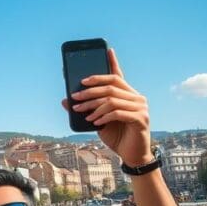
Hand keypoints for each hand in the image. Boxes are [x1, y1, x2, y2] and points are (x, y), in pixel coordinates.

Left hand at [64, 48, 152, 166]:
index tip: (107, 50)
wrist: (131, 155)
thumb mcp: (96, 120)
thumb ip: (85, 109)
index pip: (118, 75)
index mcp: (127, 95)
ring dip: (92, 106)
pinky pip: (117, 112)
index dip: (113, 62)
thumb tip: (64, 100)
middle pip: (110, 86)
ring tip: (81, 113)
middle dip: (89, 90)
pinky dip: (103, 116)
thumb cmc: (115, 135)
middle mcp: (137, 97)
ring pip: (111, 99)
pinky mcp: (141, 119)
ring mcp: (141, 107)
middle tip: (74, 96)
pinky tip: (94, 122)